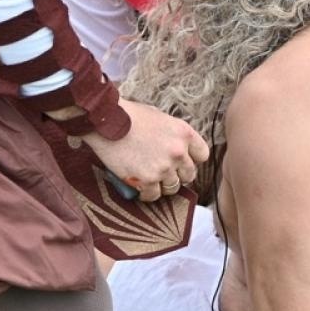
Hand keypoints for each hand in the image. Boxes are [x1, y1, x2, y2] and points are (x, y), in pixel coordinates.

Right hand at [80, 99, 208, 201]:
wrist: (107, 120)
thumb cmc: (129, 115)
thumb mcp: (159, 117)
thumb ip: (171, 133)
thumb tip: (173, 144)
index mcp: (184, 133)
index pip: (202, 155)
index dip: (191, 160)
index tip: (181, 162)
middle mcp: (178, 152)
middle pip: (189, 175)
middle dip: (177, 175)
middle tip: (164, 173)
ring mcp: (163, 168)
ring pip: (172, 188)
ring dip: (162, 186)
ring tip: (150, 181)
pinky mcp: (147, 180)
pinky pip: (153, 195)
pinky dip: (147, 194)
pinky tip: (140, 189)